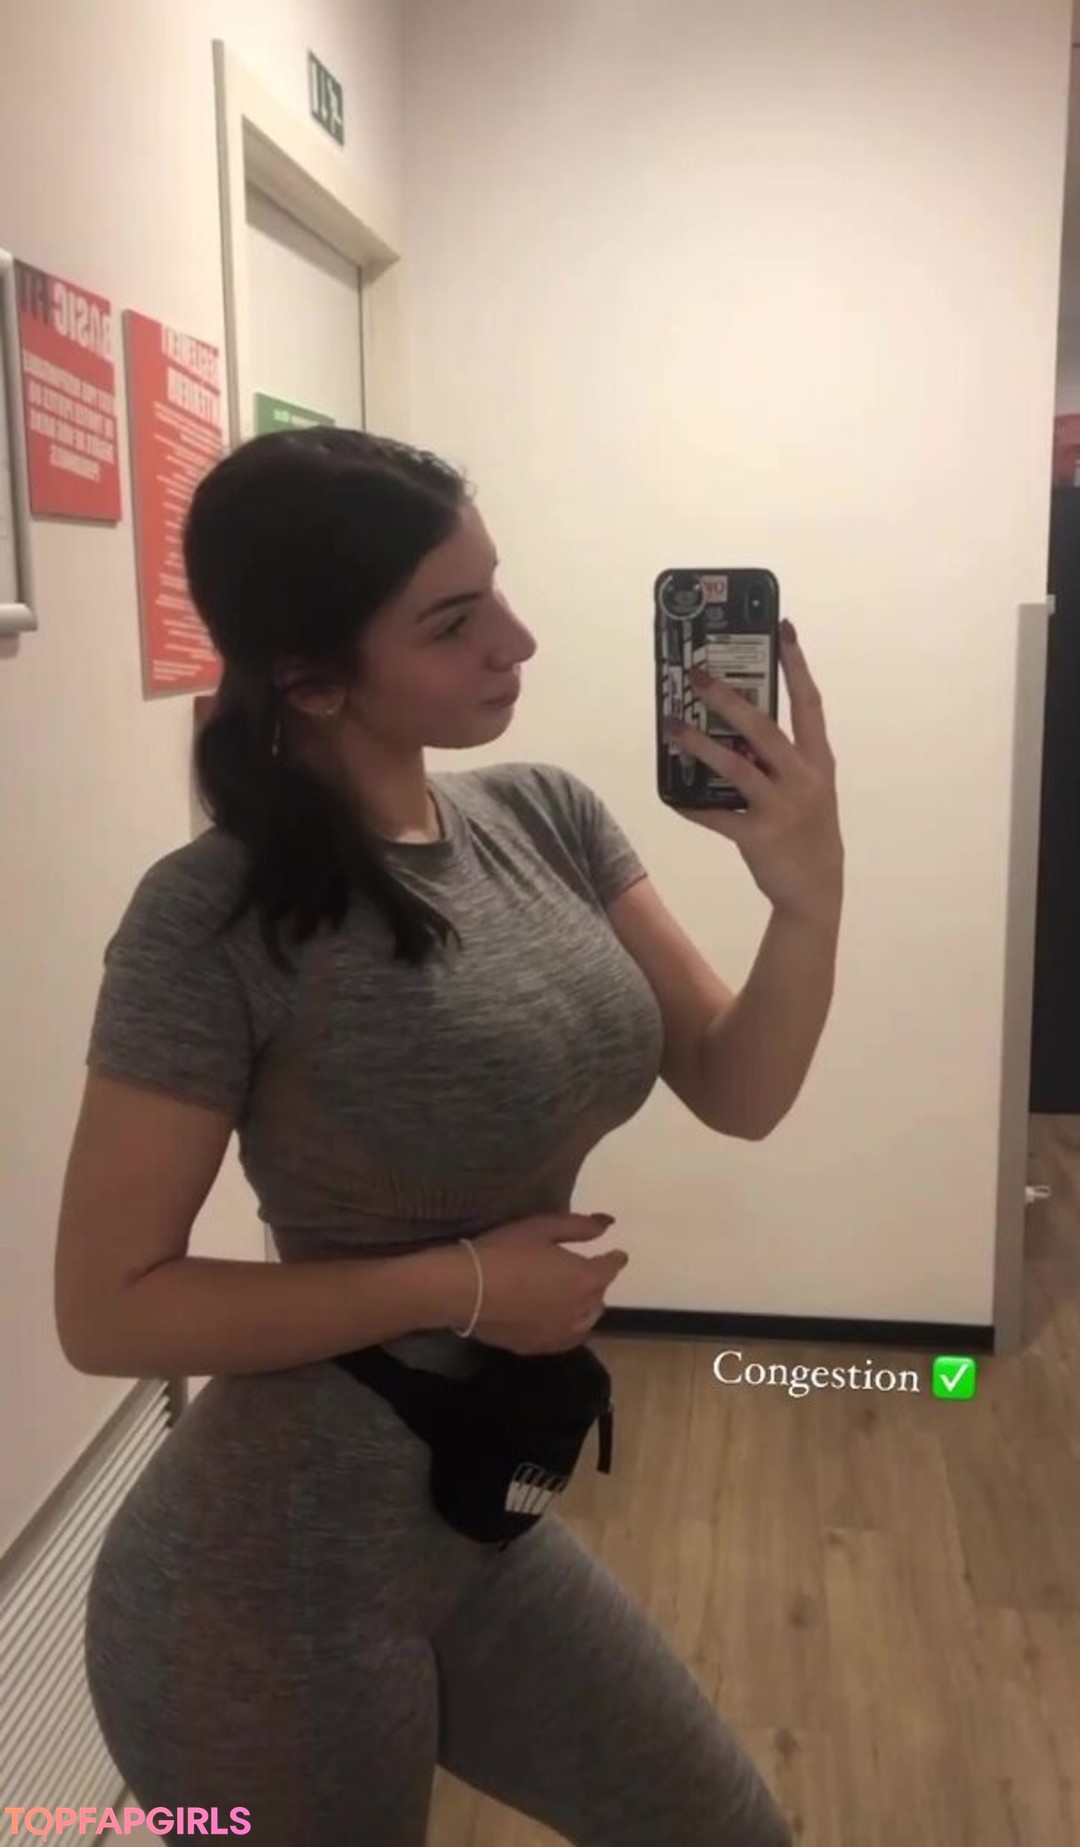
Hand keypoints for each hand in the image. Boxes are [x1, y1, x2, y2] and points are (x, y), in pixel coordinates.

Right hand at [455, 1213, 628, 1354]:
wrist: (466, 1290)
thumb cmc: (505, 1251)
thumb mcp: (542, 1228)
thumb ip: (579, 1227)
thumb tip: (607, 1224)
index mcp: (585, 1277)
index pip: (611, 1267)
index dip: (614, 1258)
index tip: (615, 1254)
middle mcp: (581, 1309)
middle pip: (600, 1294)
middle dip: (597, 1281)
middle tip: (584, 1271)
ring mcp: (562, 1333)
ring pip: (587, 1320)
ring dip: (586, 1306)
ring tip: (574, 1296)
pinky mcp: (541, 1347)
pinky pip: (569, 1339)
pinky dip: (572, 1327)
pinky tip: (561, 1321)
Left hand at [664, 621, 842, 926]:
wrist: (816, 893)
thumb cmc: (808, 832)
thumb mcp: (810, 790)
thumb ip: (781, 760)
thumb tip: (737, 729)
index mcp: (818, 761)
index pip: (808, 702)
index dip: (796, 664)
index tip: (783, 628)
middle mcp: (803, 779)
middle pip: (763, 728)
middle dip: (728, 699)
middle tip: (698, 675)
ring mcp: (782, 808)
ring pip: (734, 766)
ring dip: (698, 744)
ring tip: (671, 725)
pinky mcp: (759, 836)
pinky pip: (716, 816)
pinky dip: (691, 806)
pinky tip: (671, 796)